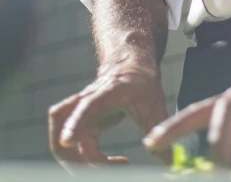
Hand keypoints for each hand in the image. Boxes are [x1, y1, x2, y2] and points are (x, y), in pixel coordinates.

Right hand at [48, 55, 171, 168]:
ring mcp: (80, 111)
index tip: (68, 141)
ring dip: (73, 159)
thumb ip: (159, 130)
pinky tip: (108, 162)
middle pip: (61, 123)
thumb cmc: (142, 82)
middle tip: (101, 169)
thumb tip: (169, 161)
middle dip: (71, 152)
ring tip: (105, 168)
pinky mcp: (81, 122)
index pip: (88, 106)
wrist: (131, 63)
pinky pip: (72, 145)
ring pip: (59, 136)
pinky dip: (84, 160)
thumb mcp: (155, 103)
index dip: (76, 123)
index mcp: (108, 91)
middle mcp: (87, 99)